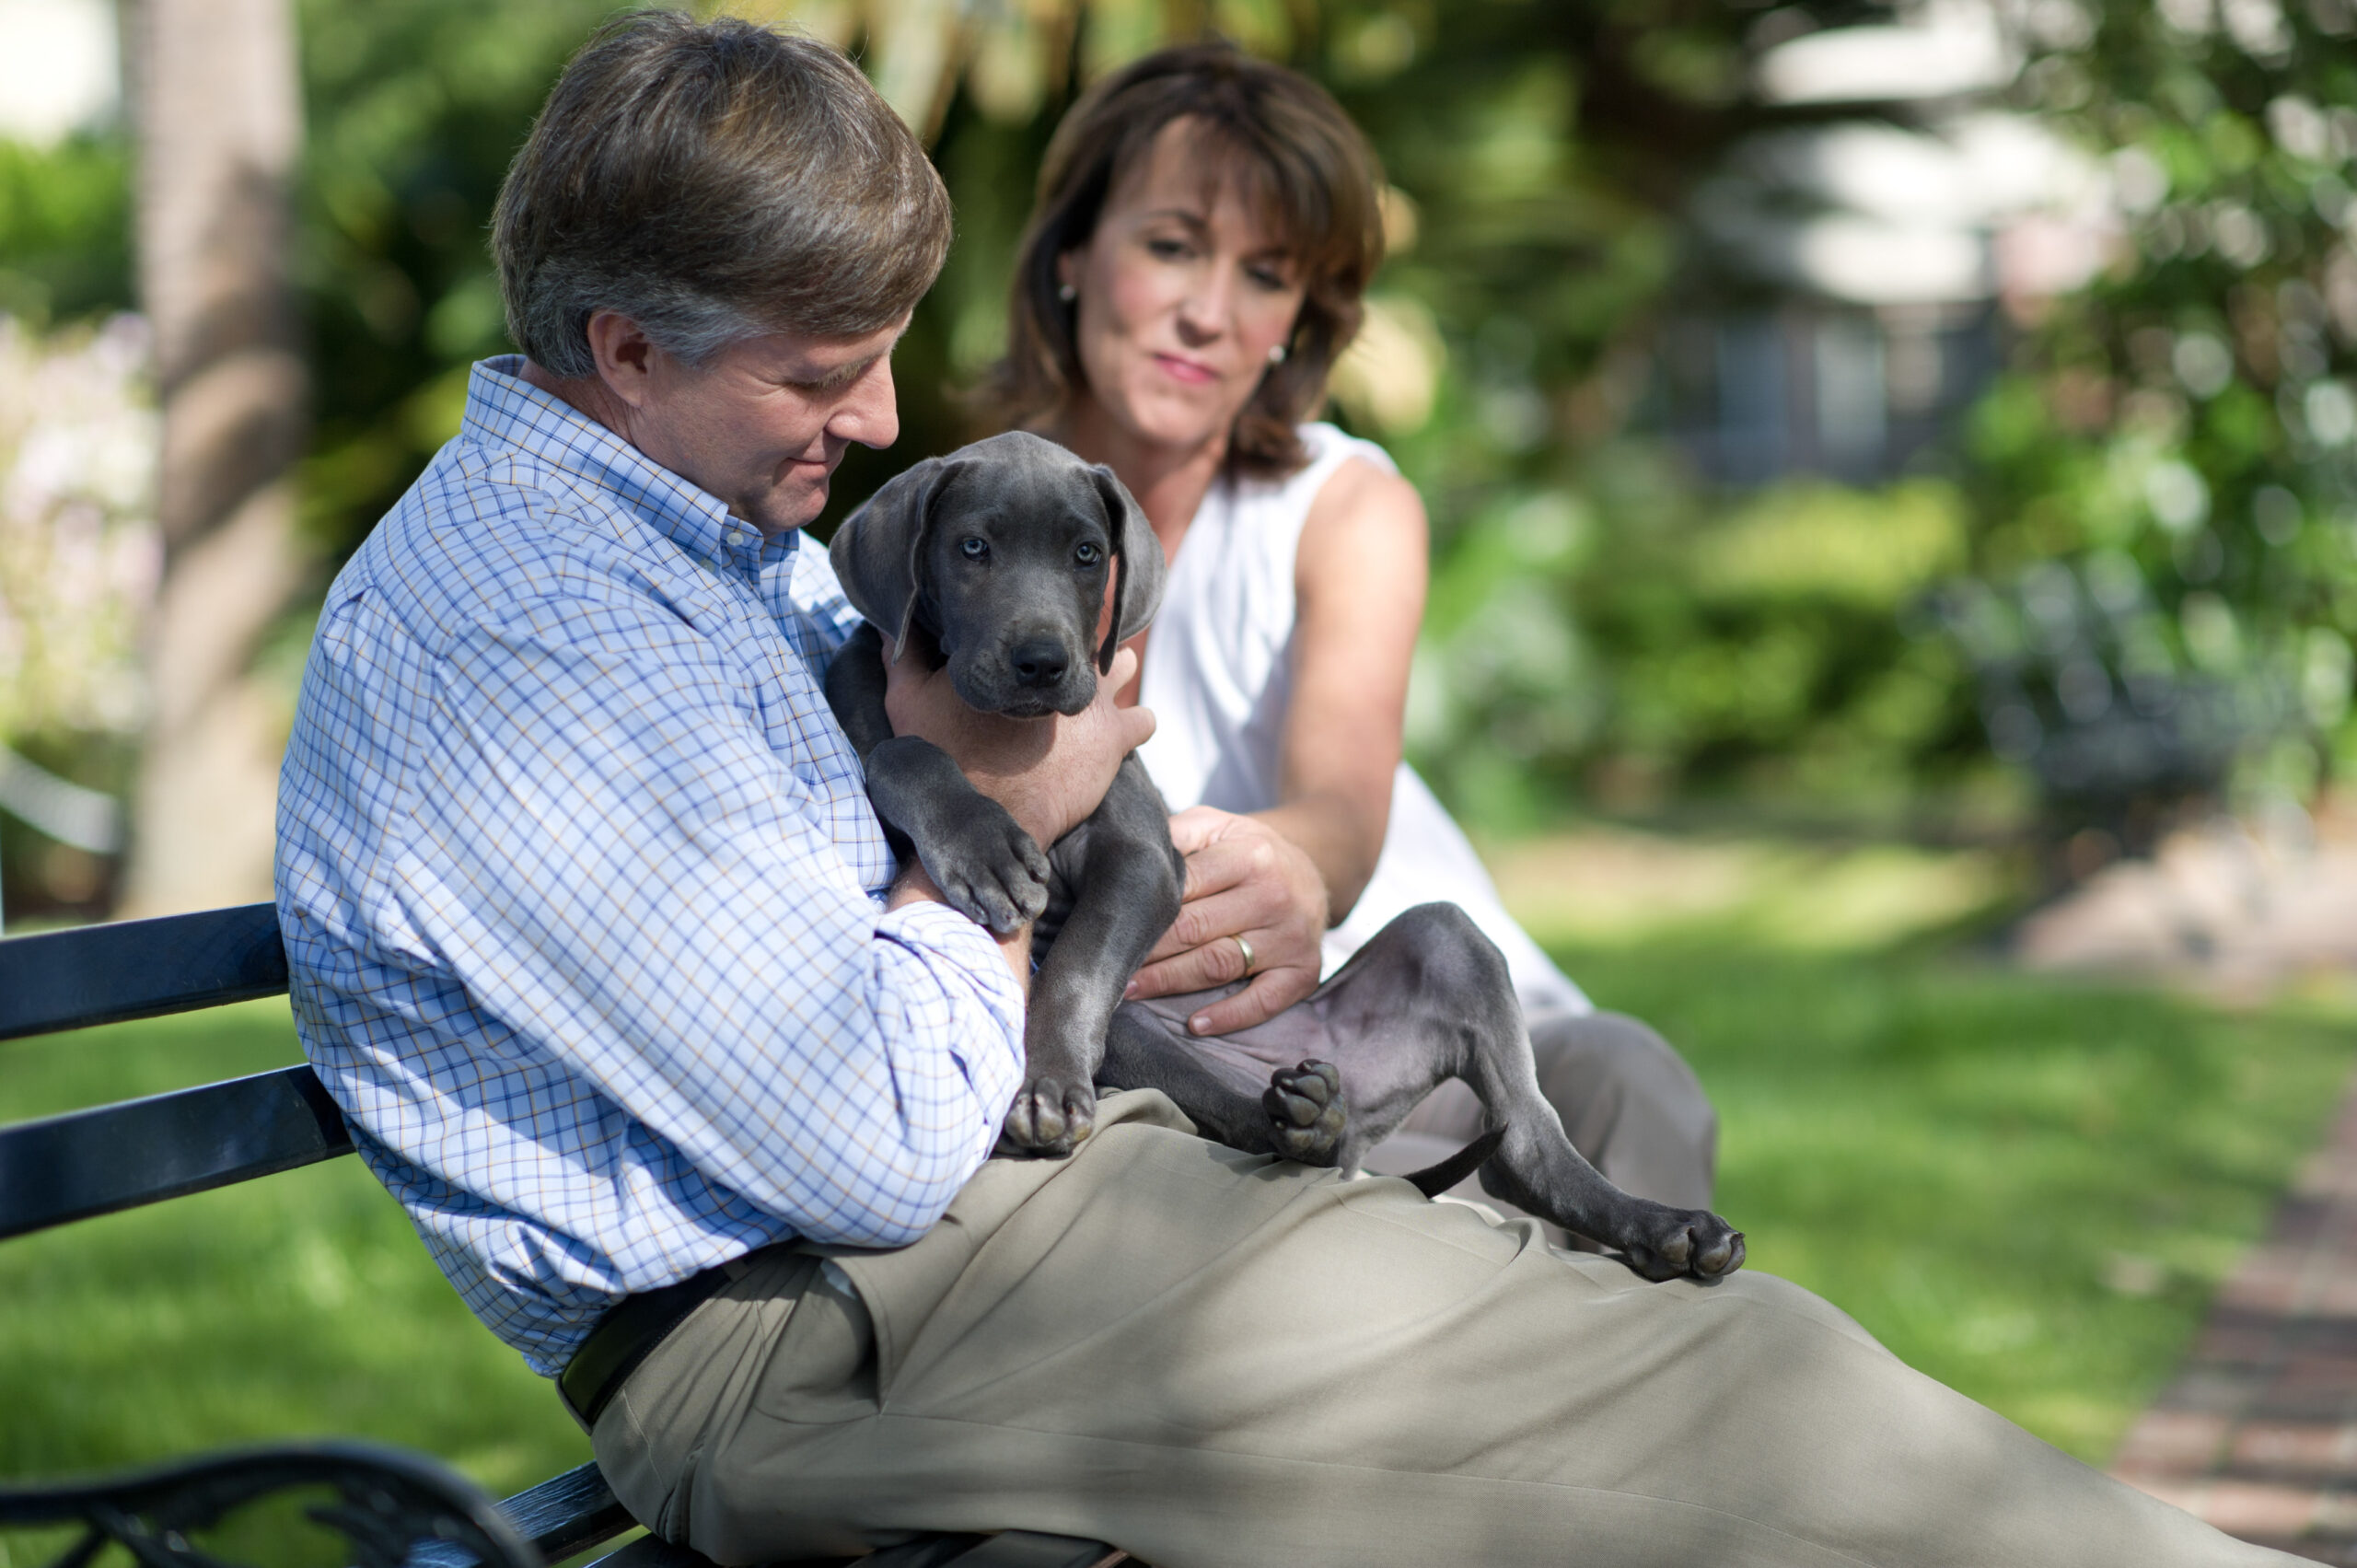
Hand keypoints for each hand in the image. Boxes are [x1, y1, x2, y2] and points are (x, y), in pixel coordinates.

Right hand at [883, 642, 1153, 849]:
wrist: (978, 816)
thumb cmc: (940, 754)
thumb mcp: (907, 697)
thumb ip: (901, 653)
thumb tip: (888, 620)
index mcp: (1020, 652)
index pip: (1046, 618)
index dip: (1045, 629)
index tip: (1039, 641)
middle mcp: (1062, 666)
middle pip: (1089, 634)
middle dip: (1082, 647)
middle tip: (1067, 666)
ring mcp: (1095, 702)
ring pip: (1126, 666)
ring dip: (1114, 679)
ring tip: (1096, 700)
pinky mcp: (1114, 741)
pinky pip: (1145, 720)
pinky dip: (1136, 726)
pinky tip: (1120, 738)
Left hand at [1127, 806, 1327, 1033]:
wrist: (1314, 868)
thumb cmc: (1248, 851)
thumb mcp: (1216, 825)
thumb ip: (1176, 833)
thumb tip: (1126, 855)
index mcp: (1249, 856)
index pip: (1186, 886)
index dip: (1145, 908)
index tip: (1111, 924)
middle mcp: (1274, 896)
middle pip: (1196, 929)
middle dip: (1148, 949)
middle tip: (1109, 964)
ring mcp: (1291, 937)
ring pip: (1219, 965)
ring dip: (1170, 982)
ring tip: (1131, 990)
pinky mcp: (1304, 971)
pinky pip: (1265, 1001)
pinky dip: (1230, 1016)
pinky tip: (1196, 1024)